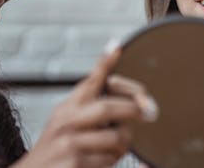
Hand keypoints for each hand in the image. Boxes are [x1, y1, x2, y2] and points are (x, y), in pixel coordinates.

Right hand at [12, 47, 157, 167]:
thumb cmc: (56, 149)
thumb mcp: (65, 123)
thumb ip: (88, 108)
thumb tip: (121, 94)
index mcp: (67, 107)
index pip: (89, 81)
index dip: (105, 64)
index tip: (117, 48)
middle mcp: (66, 121)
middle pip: (107, 108)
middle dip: (132, 110)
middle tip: (146, 113)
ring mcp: (68, 142)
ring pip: (114, 137)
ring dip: (124, 144)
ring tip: (118, 147)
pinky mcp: (74, 163)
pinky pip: (108, 160)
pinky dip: (112, 162)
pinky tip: (101, 162)